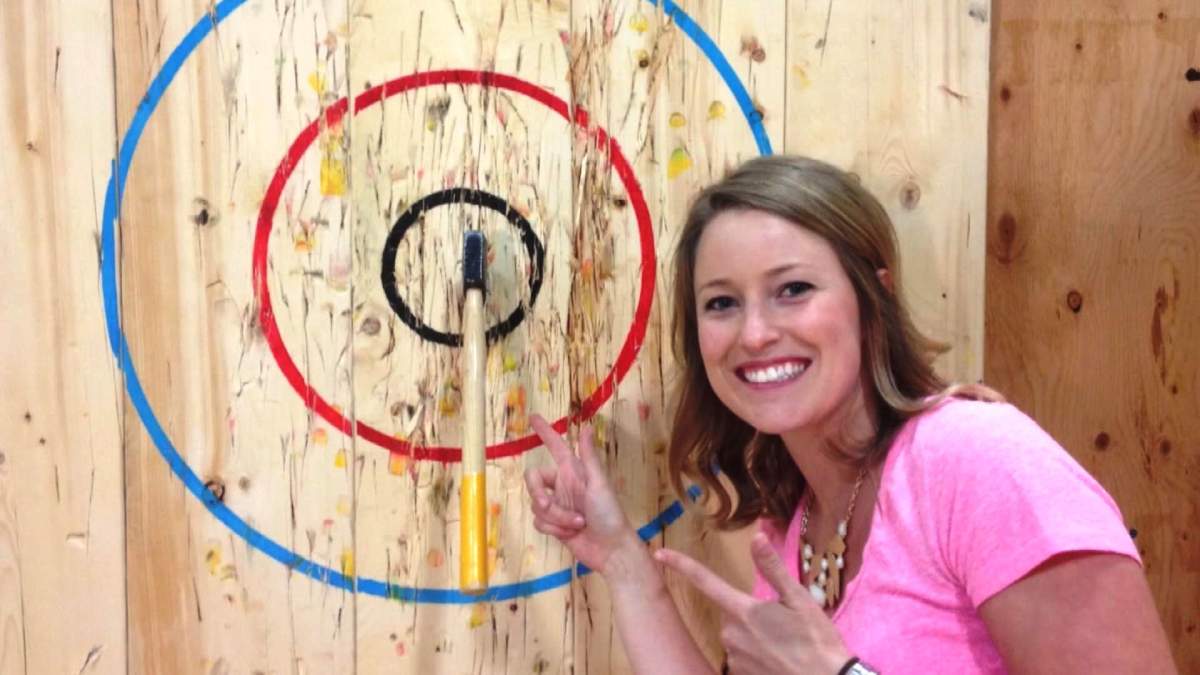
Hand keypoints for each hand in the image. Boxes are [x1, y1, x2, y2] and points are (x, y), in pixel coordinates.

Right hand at [525, 414, 639, 576]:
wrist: (610, 550)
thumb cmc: (610, 515)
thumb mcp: (600, 484)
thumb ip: (589, 457)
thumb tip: (586, 427)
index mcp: (574, 472)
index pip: (556, 446)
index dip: (545, 432)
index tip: (533, 416)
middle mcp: (562, 485)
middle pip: (533, 480)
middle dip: (537, 494)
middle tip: (547, 504)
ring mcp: (557, 505)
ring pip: (536, 505)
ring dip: (555, 517)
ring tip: (577, 524)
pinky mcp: (553, 524)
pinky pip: (538, 522)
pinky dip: (553, 529)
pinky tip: (569, 534)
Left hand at [654, 533, 851, 674]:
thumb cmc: (816, 641)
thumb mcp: (799, 600)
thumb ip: (773, 568)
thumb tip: (756, 537)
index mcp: (743, 611)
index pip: (705, 581)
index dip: (681, 565)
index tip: (660, 553)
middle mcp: (731, 634)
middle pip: (731, 613)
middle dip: (749, 614)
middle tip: (781, 624)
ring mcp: (734, 658)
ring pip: (737, 636)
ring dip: (754, 637)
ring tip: (784, 645)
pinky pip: (742, 658)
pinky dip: (756, 656)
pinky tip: (777, 660)